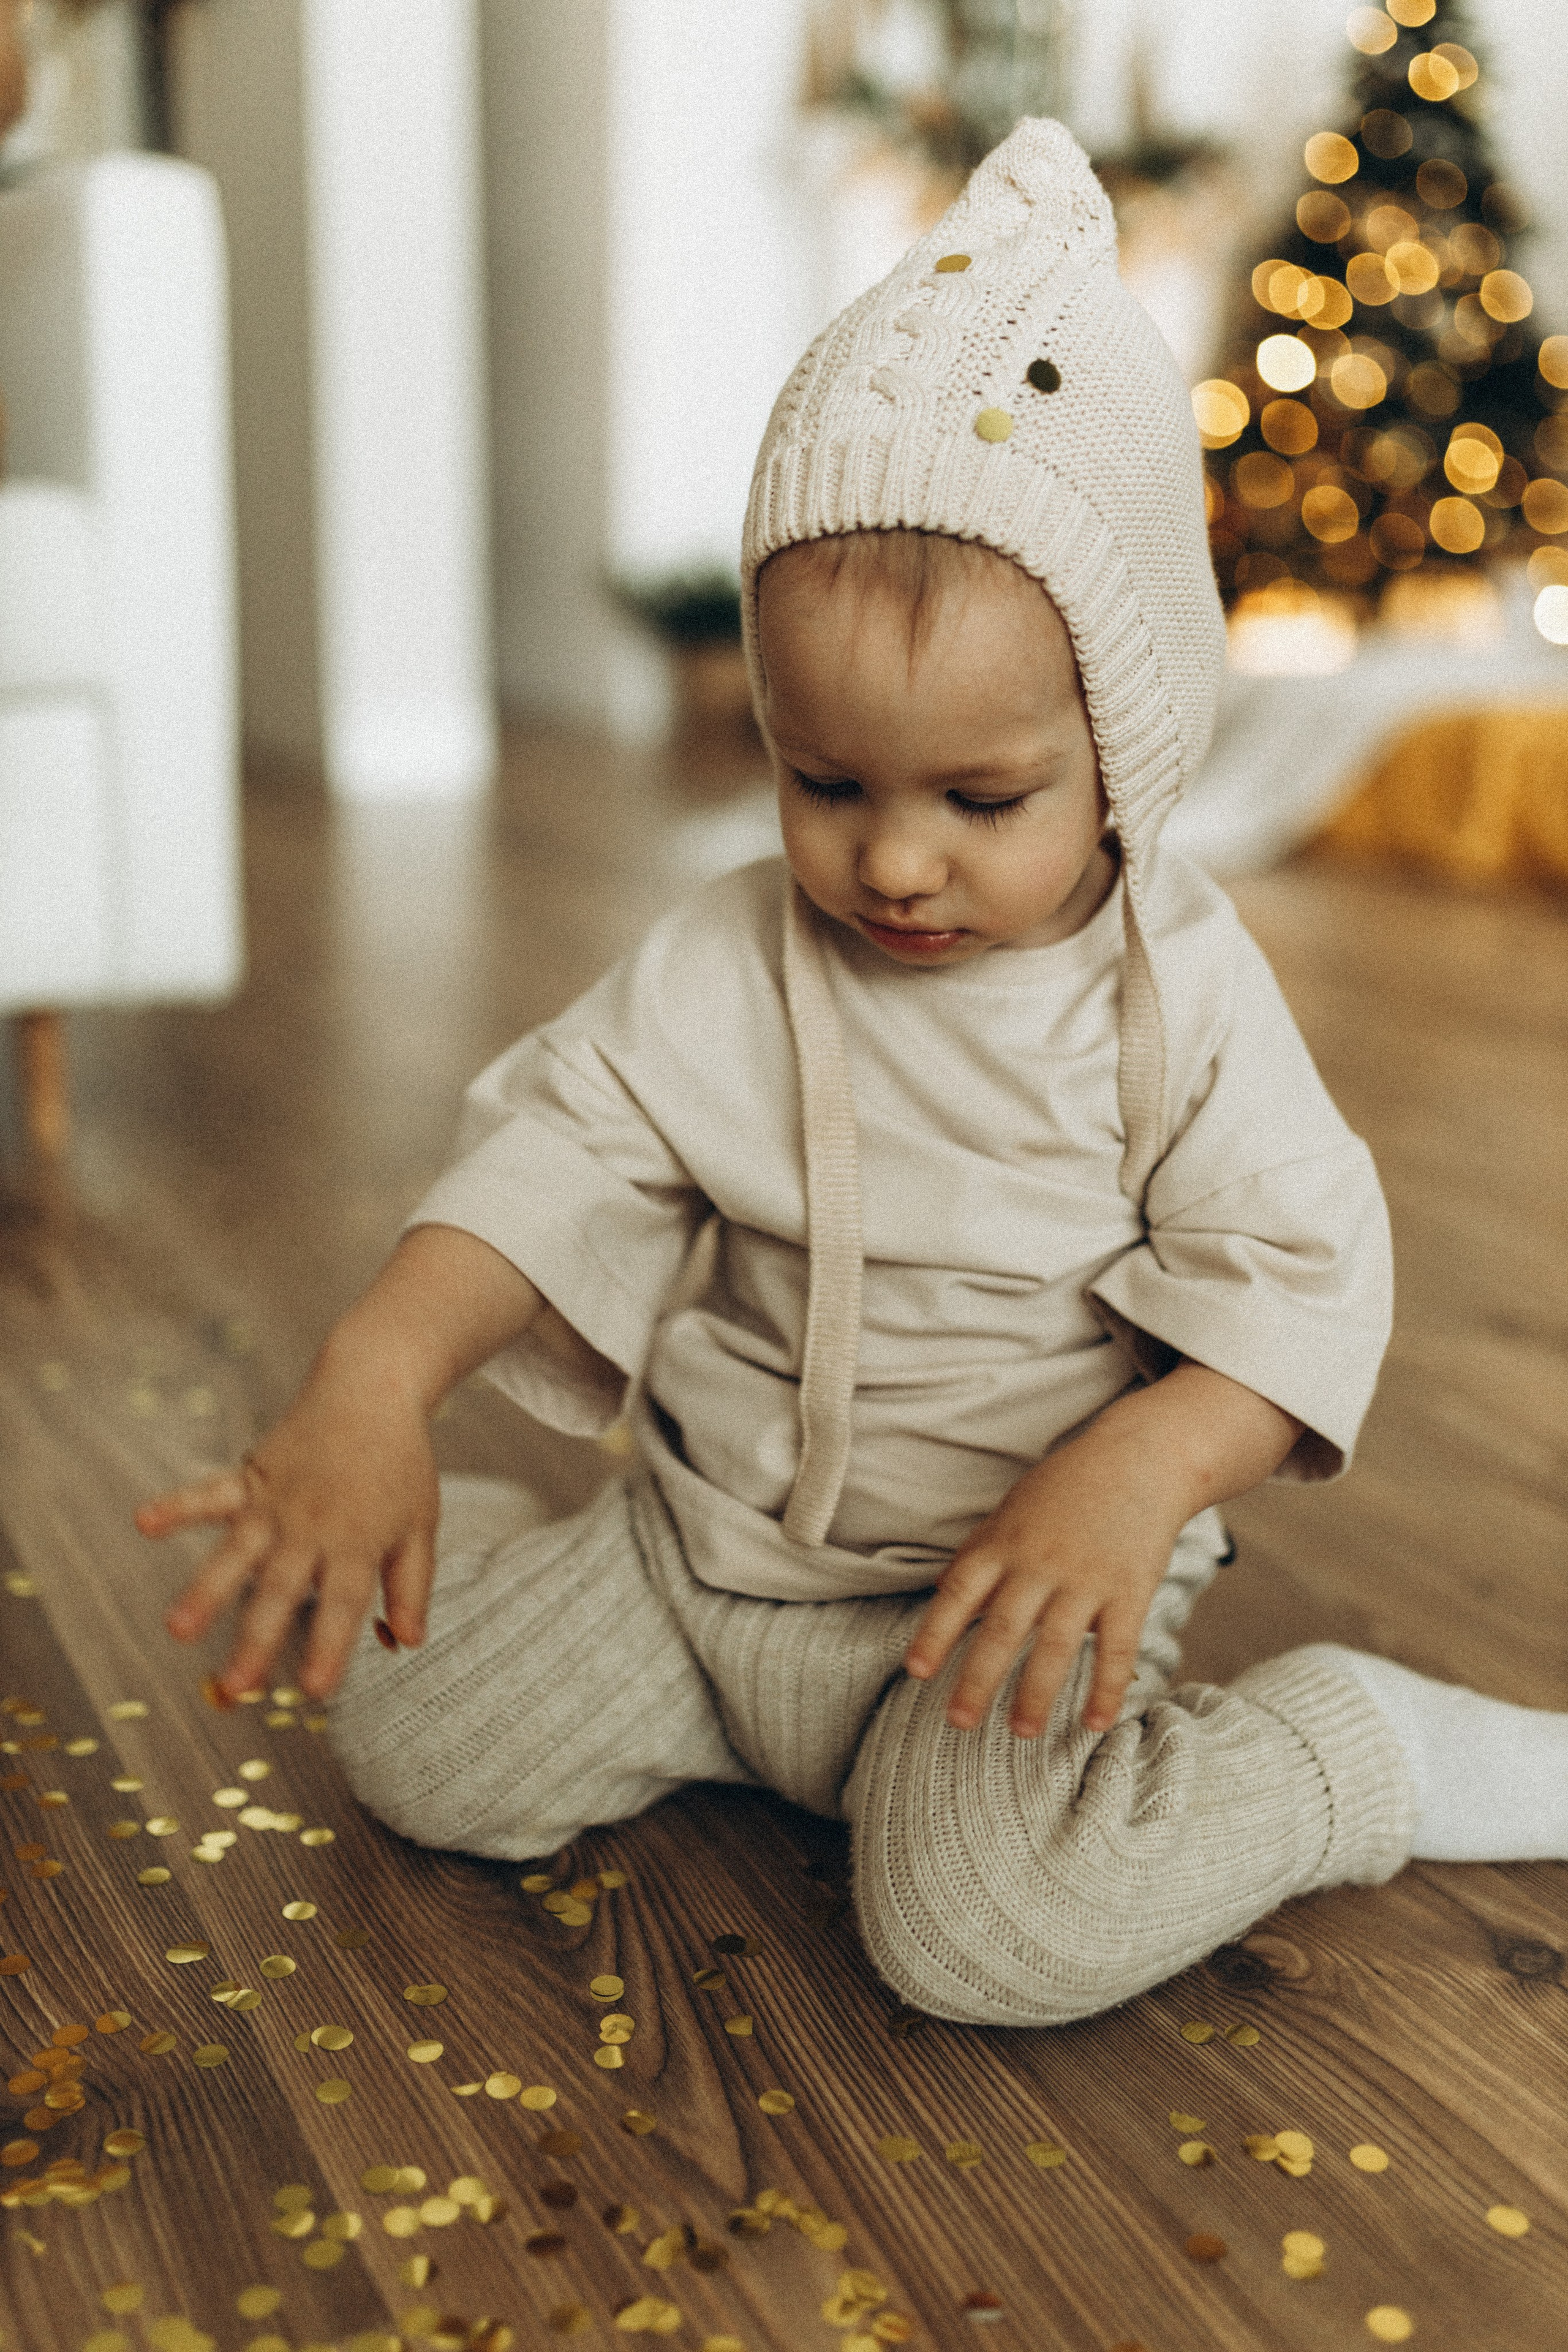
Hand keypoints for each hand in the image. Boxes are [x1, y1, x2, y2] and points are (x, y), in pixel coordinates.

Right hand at [139, 1356, 439, 1702]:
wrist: (372, 1389)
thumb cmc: (400, 1464)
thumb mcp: (420, 1525)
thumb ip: (412, 1585)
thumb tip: (408, 1643)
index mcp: (357, 1542)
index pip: (343, 1604)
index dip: (330, 1647)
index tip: (315, 1690)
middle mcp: (312, 1526)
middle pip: (282, 1589)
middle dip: (257, 1639)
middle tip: (237, 1686)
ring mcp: (276, 1502)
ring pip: (238, 1552)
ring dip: (207, 1591)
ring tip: (178, 1629)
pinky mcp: (251, 1476)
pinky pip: (210, 1493)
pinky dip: (177, 1505)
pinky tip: (144, 1522)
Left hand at [902, 1363, 1303, 1739]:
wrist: (1140, 1458)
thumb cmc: (1067, 1486)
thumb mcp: (1012, 1509)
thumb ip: (979, 1551)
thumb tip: (941, 1591)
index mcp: (1004, 1542)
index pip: (960, 1592)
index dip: (936, 1632)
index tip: (916, 1671)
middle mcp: (1040, 1563)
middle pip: (1002, 1628)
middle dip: (978, 1679)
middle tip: (959, 1723)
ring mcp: (1087, 1578)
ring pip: (1055, 1645)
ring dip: (1036, 1693)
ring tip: (1021, 1732)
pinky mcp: (1130, 1590)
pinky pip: (1117, 1648)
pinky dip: (1106, 1688)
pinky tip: (1095, 1723)